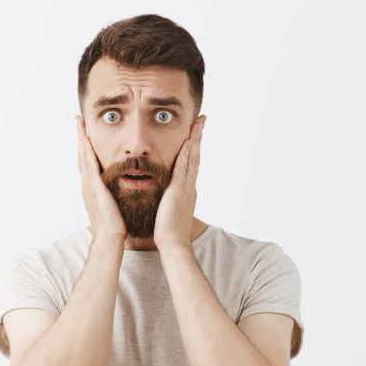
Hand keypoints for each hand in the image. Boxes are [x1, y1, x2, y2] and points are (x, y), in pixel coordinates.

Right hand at [76, 116, 126, 241]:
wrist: (109, 238)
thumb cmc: (114, 227)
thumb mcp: (113, 207)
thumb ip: (113, 197)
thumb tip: (118, 193)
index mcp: (92, 189)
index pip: (88, 163)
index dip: (86, 148)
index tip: (85, 133)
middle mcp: (87, 185)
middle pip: (82, 156)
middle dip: (80, 138)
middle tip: (78, 121)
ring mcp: (89, 185)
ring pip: (83, 156)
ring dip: (81, 139)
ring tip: (80, 123)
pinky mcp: (94, 187)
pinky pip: (89, 164)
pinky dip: (86, 150)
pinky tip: (86, 138)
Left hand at [153, 116, 205, 249]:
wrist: (173, 245)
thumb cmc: (168, 233)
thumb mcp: (168, 212)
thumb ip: (168, 201)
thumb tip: (164, 198)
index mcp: (186, 191)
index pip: (191, 164)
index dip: (193, 148)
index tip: (195, 133)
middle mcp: (189, 187)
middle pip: (195, 157)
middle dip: (198, 138)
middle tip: (201, 121)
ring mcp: (185, 188)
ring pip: (192, 159)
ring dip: (195, 140)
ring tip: (198, 124)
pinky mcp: (178, 192)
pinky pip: (183, 170)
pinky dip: (187, 156)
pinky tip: (188, 142)